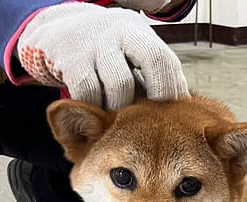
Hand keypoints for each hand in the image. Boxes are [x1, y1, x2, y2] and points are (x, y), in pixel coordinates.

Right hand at [16, 2, 187, 109]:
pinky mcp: (70, 60)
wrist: (60, 37)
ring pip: (120, 85)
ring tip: (122, 121)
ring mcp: (94, 45)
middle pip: (153, 60)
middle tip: (154, 122)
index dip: (173, 88)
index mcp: (140, 35)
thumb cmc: (108, 59)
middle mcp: (120, 34)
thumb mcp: (133, 60)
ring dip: (125, 109)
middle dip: (159, 95)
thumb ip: (156, 80)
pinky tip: (98, 115)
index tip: (174, 116)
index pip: (167, 59)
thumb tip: (185, 112)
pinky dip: (97, 109)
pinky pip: (90, 95)